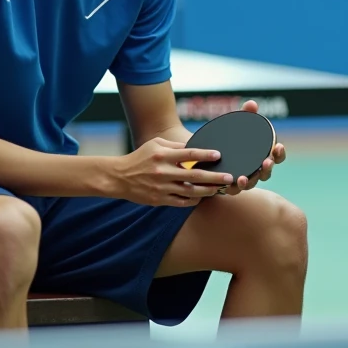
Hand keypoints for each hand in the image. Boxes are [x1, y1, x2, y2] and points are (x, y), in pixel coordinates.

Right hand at [111, 137, 232, 206]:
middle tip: (228, 177)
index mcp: (163, 156)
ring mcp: (161, 188)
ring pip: (190, 192)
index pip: (189, 154)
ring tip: (219, 189)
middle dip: (213, 177)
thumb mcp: (156, 145)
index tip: (218, 155)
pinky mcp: (159, 200)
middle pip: (194, 176)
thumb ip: (175, 146)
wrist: (119, 177)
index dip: (205, 155)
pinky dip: (193, 200)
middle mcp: (163, 172)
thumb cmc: (141, 157)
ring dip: (207, 191)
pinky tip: (202, 196)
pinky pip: (181, 202)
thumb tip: (196, 146)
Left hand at [219, 100, 285, 196]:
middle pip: (266, 173)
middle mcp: (256, 169)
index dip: (280, 153)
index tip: (279, 146)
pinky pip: (233, 190)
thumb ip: (244, 115)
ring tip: (243, 178)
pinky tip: (228, 184)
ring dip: (249, 182)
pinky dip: (232, 187)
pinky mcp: (228, 185)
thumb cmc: (228, 137)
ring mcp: (243, 179)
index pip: (277, 156)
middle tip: (266, 162)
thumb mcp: (234, 124)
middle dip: (268, 168)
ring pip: (251, 184)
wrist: (206, 151)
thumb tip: (251, 104)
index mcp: (262, 155)